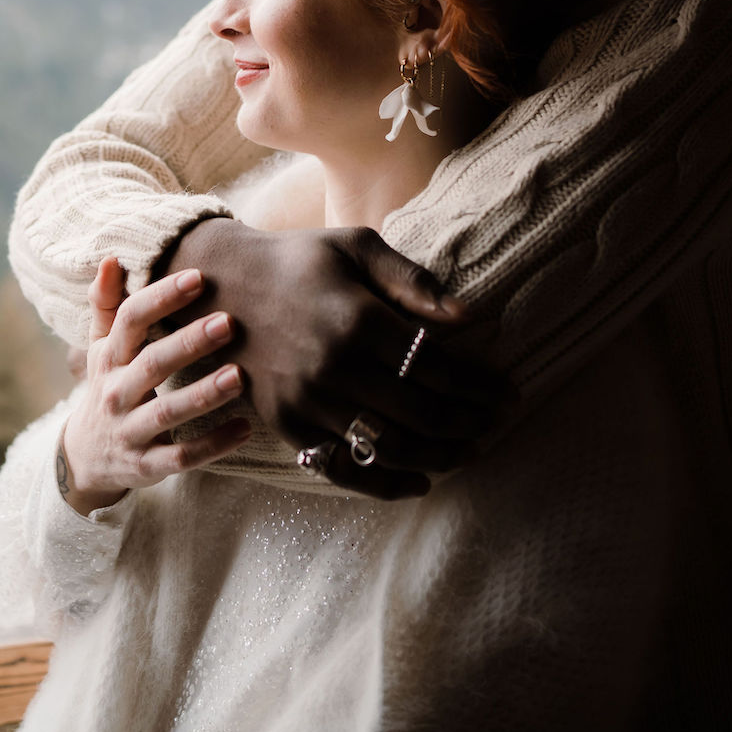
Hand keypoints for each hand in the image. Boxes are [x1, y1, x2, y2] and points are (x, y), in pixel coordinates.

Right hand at [58, 257, 250, 515]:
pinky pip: (181, 456)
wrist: (84, 458)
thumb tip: (112, 258)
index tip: (198, 277)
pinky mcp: (146, 465)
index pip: (130, 320)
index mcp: (109, 358)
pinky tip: (245, 428)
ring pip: (167, 412)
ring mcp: (130, 431)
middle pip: (152, 363)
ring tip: (240, 375)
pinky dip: (213, 445)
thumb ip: (106, 305)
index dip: (161, 297)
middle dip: (190, 342)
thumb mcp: (100, 347)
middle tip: (229, 322)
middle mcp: (116, 393)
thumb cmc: (107, 387)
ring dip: (203, 394)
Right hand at [161, 220, 514, 500]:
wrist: (222, 287)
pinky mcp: (289, 426)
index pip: (438, 367)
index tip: (509, 392)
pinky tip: (420, 482)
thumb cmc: (300, 260)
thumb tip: (469, 317)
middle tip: (498, 421)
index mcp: (356, 319)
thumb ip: (412, 280)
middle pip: (422, 414)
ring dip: (441, 456)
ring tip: (472, 449)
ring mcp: (308, 403)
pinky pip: (344, 470)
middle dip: (471, 422)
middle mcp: (333, 368)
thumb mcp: (356, 245)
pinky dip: (386, 485)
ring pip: (389, 448)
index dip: (481, 386)